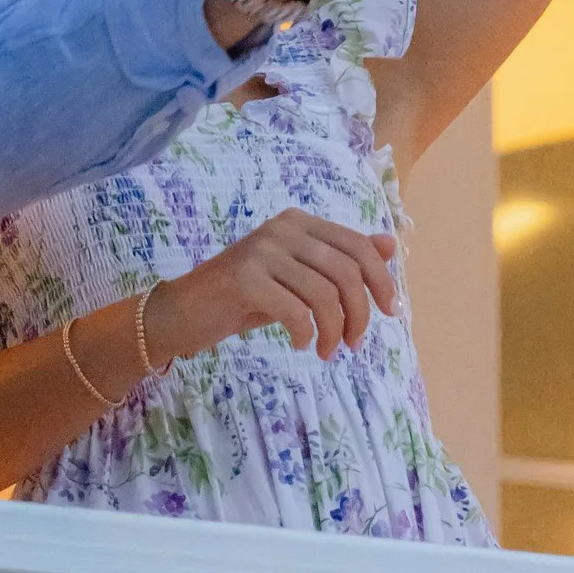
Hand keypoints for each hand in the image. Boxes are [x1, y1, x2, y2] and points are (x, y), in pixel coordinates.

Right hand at [150, 208, 400, 363]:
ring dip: (334, 331)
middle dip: (360, 313)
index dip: (381, 280)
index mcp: (299, 222)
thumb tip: (389, 244)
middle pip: (347, 272)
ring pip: (324, 295)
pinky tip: (301, 345)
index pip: (358, 246)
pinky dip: (305, 334)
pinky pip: (296, 312)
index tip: (390, 312)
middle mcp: (282, 229)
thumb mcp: (298, 276)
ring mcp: (262, 251)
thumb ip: (340, 259)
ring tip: (327, 350)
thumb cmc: (244, 296)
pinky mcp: (244, 279)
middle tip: (353, 343)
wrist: (183, 313)